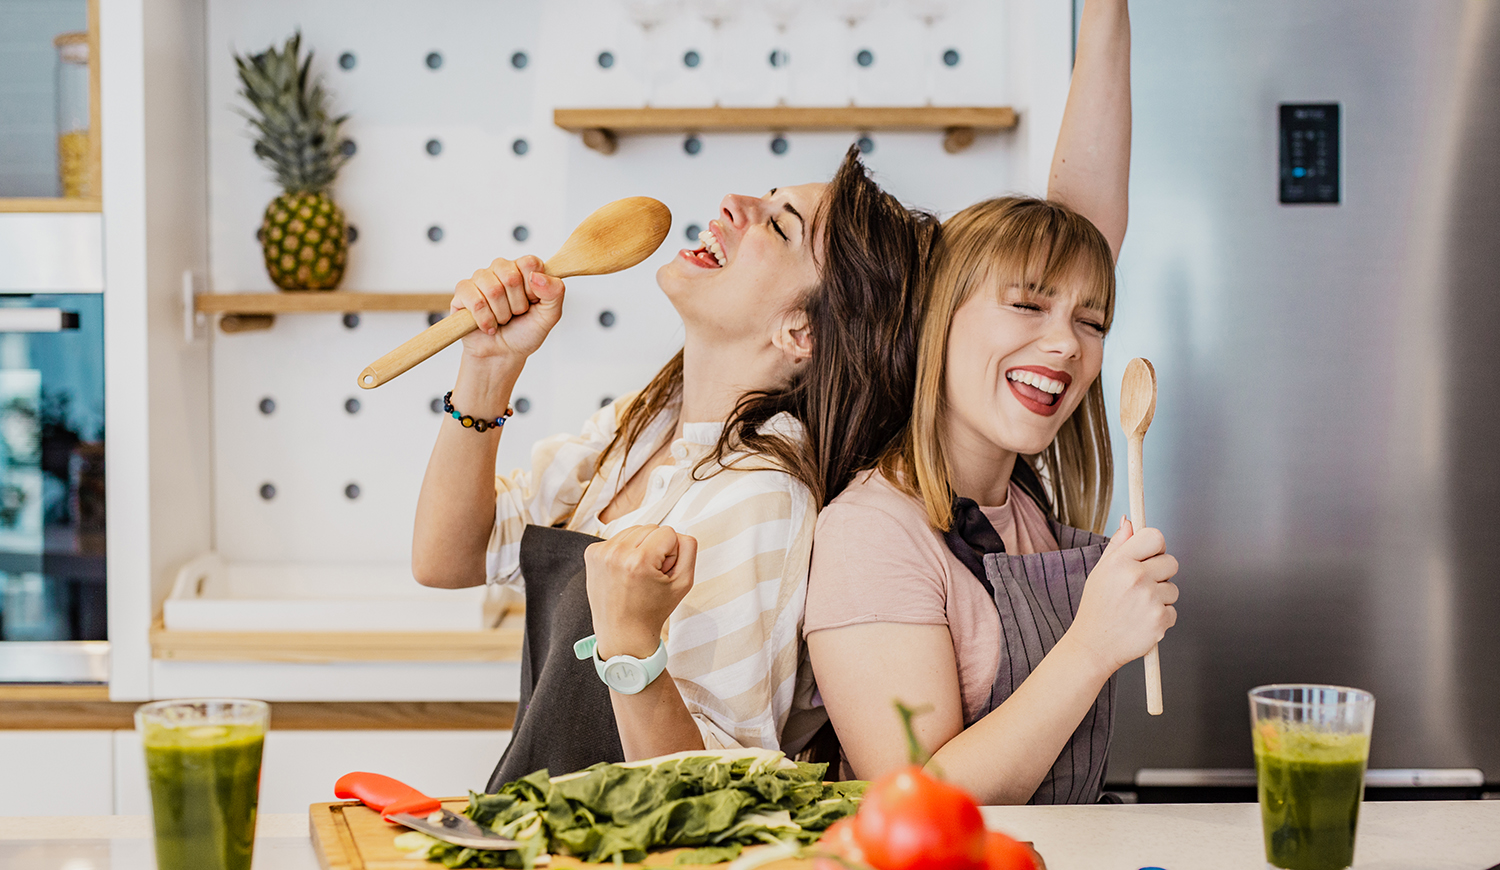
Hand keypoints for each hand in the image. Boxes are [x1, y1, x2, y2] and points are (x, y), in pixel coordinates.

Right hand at [451, 255, 565, 363]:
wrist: (503, 354)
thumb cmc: (525, 333)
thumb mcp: (550, 315)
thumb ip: (555, 292)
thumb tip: (537, 276)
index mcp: (524, 269)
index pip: (530, 263)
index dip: (533, 288)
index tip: (532, 302)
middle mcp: (502, 269)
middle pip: (511, 276)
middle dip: (517, 305)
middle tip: (516, 314)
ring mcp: (481, 278)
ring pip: (493, 289)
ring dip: (501, 314)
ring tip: (502, 320)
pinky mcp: (463, 292)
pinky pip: (475, 301)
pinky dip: (485, 320)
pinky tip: (488, 325)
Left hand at [584, 525, 697, 659]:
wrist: (623, 632)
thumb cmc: (653, 610)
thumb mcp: (684, 582)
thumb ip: (689, 548)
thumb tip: (677, 532)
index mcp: (639, 560)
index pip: (668, 532)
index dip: (672, 553)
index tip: (662, 573)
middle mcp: (617, 553)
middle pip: (650, 528)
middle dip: (656, 548)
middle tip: (651, 575)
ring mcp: (601, 552)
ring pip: (634, 530)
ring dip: (641, 547)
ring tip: (637, 573)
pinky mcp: (592, 553)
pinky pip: (618, 538)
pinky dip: (625, 551)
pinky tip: (624, 572)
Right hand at [1065, 517, 1178, 673]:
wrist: (1093, 646)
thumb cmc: (1096, 608)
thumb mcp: (1100, 572)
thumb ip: (1118, 545)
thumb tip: (1129, 521)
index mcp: (1120, 562)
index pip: (1155, 536)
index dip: (1155, 546)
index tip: (1150, 556)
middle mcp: (1136, 577)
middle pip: (1171, 562)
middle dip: (1161, 574)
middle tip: (1141, 587)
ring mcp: (1150, 599)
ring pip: (1173, 589)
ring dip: (1161, 597)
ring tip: (1138, 607)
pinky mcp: (1160, 620)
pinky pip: (1173, 611)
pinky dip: (1161, 617)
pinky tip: (1141, 621)